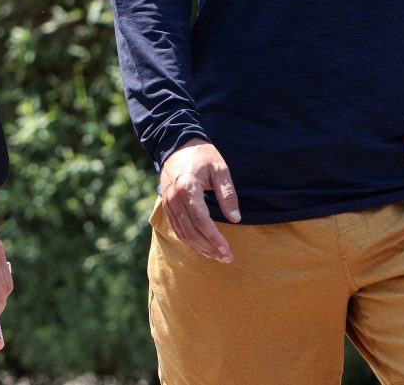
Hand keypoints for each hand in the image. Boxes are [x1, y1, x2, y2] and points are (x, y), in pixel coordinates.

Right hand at [158, 138, 239, 262]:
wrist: (176, 145)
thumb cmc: (202, 155)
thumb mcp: (220, 168)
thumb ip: (227, 193)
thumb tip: (236, 219)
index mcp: (188, 187)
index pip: (202, 220)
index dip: (215, 238)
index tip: (227, 250)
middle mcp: (174, 198)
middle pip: (191, 231)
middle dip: (209, 248)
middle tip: (226, 258)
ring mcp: (168, 203)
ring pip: (183, 233)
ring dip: (200, 248)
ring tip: (217, 256)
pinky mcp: (166, 206)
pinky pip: (177, 229)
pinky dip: (190, 241)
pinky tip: (203, 247)